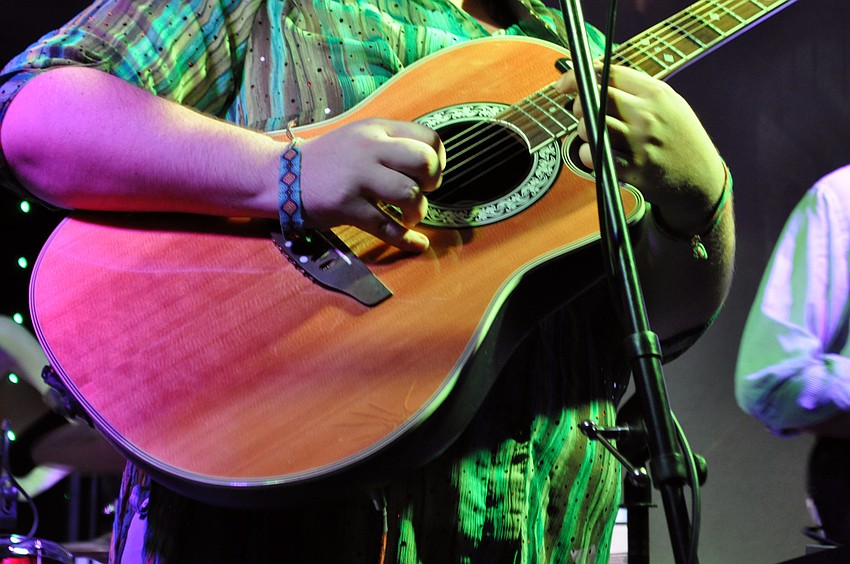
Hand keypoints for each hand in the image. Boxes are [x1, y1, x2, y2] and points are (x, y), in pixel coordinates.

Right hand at [299, 118, 445, 251]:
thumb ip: (392, 143)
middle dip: (432, 182)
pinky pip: (388, 227)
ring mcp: (358, 178)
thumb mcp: (360, 136)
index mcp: (377, 130)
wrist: (283, 175)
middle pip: (424, 163)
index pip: (428, 139)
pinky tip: (417, 243)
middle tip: (421, 192)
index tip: (429, 174)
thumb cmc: (329, 160)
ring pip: (409, 195)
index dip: (438, 159)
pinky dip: (408, 239)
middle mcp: (370, 149)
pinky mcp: (348, 207)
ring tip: (407, 215)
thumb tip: (431, 163)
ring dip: (416, 211)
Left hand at [556, 65, 724, 232]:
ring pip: (590, 126)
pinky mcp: (634, 171)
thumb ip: (635, 86)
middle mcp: (648, 116)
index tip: (563, 84)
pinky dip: (588, 153)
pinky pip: (594, 156)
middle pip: (596, 98)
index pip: (608, 74)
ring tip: (595, 133)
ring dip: (583, 129)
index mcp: (656, 94)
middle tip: (580, 110)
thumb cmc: (678, 136)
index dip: (577, 76)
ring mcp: (640, 144)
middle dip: (578, 102)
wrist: (701, 178)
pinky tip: (597, 153)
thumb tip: (592, 71)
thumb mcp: (669, 102)